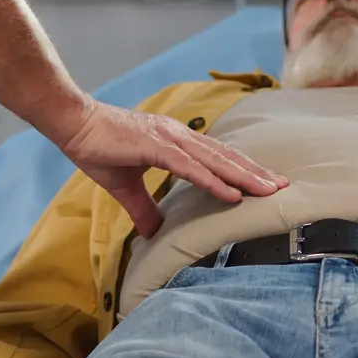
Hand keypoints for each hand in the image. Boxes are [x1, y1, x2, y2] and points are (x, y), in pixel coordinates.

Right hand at [53, 98, 285, 236]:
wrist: (73, 124)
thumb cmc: (98, 148)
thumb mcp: (125, 186)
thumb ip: (143, 208)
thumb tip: (154, 232)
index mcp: (175, 142)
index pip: (217, 157)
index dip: (243, 170)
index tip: (267, 184)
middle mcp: (179, 136)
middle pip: (225, 157)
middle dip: (255, 173)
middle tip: (283, 187)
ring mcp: (169, 139)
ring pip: (215, 161)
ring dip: (243, 177)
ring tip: (268, 190)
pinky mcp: (155, 146)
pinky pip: (190, 167)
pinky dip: (213, 180)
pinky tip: (231, 192)